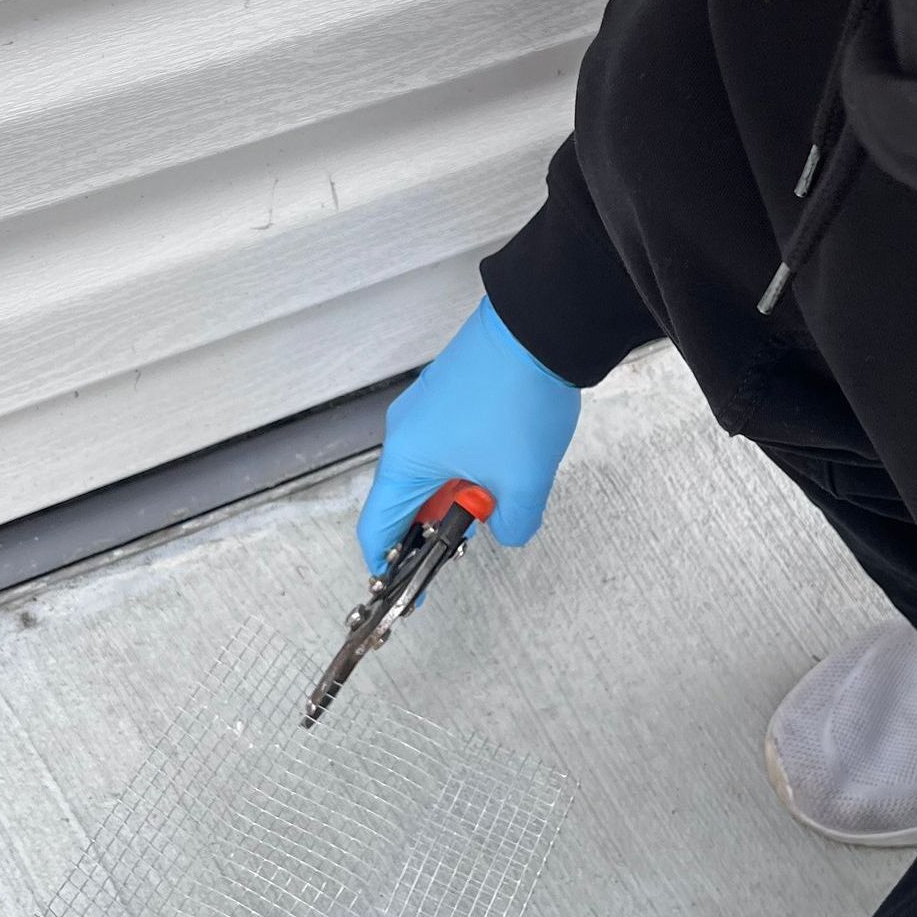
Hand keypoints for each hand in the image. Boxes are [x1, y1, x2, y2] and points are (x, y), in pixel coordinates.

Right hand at [357, 297, 580, 574]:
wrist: (539, 325)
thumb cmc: (517, 401)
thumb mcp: (522, 481)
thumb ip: (512, 524)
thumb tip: (506, 529)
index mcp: (405, 459)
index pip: (377, 528)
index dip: (388, 567)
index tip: (406, 591)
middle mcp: (405, 432)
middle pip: (405, 499)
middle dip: (435, 527)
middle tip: (468, 545)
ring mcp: (425, 407)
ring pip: (431, 470)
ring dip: (457, 494)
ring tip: (498, 503)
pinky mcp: (449, 390)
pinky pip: (446, 443)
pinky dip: (466, 466)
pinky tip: (503, 467)